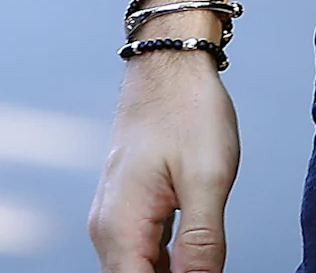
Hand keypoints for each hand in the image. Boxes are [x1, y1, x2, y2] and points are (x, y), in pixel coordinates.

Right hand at [89, 49, 239, 270]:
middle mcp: (109, 226)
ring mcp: (116, 217)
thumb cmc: (186, 108)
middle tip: (207, 267)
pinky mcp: (129, 208)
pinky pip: (144, 255)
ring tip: (204, 265)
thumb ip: (202, 244)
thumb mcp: (206, 179)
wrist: (170, 62)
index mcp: (121, 225)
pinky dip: (167, 267)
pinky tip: (196, 264)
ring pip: (139, 271)